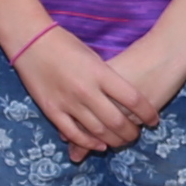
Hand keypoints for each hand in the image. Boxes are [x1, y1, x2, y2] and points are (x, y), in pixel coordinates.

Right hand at [13, 27, 151, 153]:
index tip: (154, 120)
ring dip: (113, 141)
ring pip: (97, 132)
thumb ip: (109, 77)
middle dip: (131, 133)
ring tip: (121, 142)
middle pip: (117, 121)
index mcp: (100, 73)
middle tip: (137, 136)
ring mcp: (68, 102)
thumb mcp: (94, 56)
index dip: (147, 114)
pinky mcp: (52, 110)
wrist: (30, 41)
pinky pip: (73, 133)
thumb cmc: (65, 43)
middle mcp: (86, 90)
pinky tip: (99, 145)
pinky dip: (89, 142)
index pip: (133, 100)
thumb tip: (125, 97)